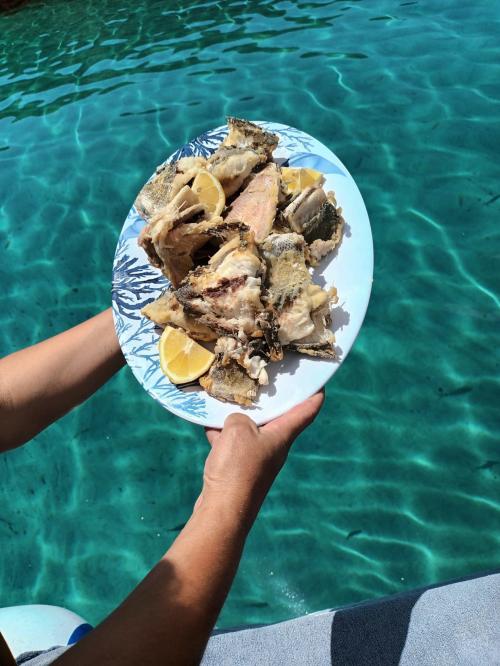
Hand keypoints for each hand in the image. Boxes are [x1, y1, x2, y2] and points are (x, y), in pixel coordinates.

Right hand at [200, 391, 324, 527]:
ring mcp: (257, 460)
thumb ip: (238, 416)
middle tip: (265, 379)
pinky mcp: (240, 470)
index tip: (319, 381)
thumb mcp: (238, 429)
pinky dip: (223, 434)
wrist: (223, 510)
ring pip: (252, 431)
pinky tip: (209, 425)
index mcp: (282, 436)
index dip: (315, 394)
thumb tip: (233, 422)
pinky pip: (234, 445)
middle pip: (279, 418)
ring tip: (228, 399)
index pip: (307, 411)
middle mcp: (274, 448)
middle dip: (272, 400)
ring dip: (241, 417)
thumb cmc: (237, 467)